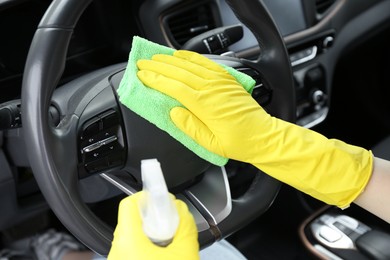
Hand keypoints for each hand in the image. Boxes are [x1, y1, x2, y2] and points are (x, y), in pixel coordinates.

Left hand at [108, 192, 198, 259]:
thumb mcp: (185, 251)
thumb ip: (185, 224)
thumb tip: (180, 208)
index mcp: (129, 242)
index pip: (129, 204)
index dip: (146, 196)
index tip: (160, 199)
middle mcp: (117, 251)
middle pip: (131, 218)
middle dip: (151, 215)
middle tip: (168, 220)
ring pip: (131, 235)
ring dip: (149, 231)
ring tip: (168, 239)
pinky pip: (130, 249)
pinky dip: (145, 245)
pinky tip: (162, 253)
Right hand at [137, 50, 372, 207]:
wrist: (262, 135)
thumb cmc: (238, 142)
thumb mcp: (210, 144)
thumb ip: (190, 127)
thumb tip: (174, 113)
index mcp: (205, 105)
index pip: (174, 87)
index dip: (156, 80)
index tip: (142, 75)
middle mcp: (212, 89)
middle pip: (180, 72)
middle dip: (159, 66)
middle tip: (143, 63)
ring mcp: (220, 82)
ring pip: (191, 65)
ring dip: (171, 60)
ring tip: (156, 57)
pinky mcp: (227, 79)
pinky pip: (206, 63)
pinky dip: (191, 57)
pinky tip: (181, 55)